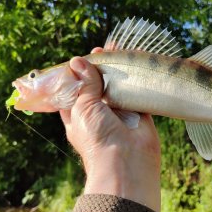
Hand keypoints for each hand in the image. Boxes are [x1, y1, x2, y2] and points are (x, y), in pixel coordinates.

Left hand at [60, 48, 160, 211]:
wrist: (127, 161)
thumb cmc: (97, 138)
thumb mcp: (83, 107)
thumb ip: (84, 84)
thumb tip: (78, 61)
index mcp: (77, 115)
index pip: (73, 91)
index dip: (75, 75)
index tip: (79, 59)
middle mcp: (97, 113)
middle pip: (95, 86)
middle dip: (97, 70)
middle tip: (100, 51)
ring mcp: (118, 112)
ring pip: (116, 87)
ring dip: (116, 71)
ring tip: (116, 50)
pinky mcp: (138, 112)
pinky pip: (136, 91)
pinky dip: (135, 78)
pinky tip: (134, 61)